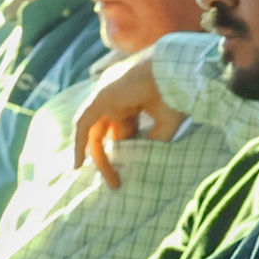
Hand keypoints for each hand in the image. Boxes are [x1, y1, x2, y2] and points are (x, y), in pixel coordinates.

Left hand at [71, 54, 178, 185]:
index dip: (121, 151)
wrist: (180, 74)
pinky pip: (83, 123)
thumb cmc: (177, 96)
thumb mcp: (165, 126)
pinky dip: (79, 143)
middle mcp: (116, 96)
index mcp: (132, 99)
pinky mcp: (101, 97)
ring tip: (107, 181)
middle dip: (109, 158)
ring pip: (93, 130)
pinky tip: (78, 164)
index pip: (120, 128)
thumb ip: (152, 143)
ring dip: (97, 156)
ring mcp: (106, 94)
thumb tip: (145, 162)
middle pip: (105, 132)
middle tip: (116, 184)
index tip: (124, 174)